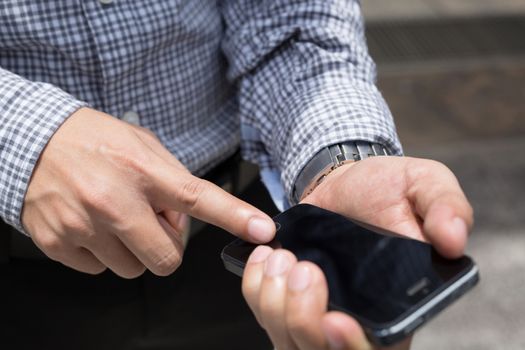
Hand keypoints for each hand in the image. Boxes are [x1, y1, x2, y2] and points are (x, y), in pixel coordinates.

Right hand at [22, 107, 274, 277]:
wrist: (31, 141)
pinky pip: (99, 270)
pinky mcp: (59, 242)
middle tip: (150, 222)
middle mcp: (114, 201)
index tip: (262, 229)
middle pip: (167, 258)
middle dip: (166, 247)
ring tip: (117, 219)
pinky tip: (92, 225)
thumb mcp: (142, 145)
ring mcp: (84, 225)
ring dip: (133, 250)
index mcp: (142, 171)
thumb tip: (187, 216)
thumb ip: (173, 179)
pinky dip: (102, 253)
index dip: (235, 216)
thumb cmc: (93, 141)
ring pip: (133, 269)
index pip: (198, 198)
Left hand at [242, 156, 471, 348]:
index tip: (335, 319)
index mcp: (397, 303)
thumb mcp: (425, 184)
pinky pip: (263, 312)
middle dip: (303, 319)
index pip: (377, 349)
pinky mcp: (289, 299)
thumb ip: (446, 207)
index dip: (353, 346)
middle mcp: (357, 317)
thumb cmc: (387, 187)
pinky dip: (255, 288)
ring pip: (288, 340)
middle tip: (303, 270)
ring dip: (275, 302)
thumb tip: (453, 239)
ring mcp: (318, 310)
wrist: (346, 180)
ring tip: (281, 258)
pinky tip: (265, 258)